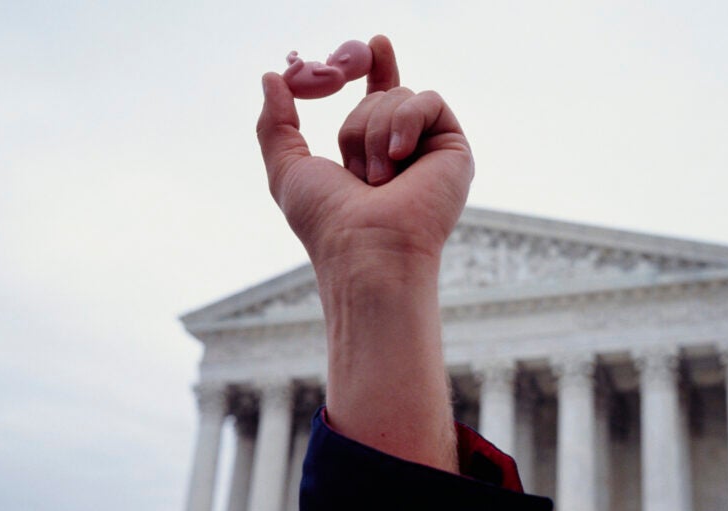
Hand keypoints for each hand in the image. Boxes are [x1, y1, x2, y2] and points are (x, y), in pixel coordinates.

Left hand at [257, 35, 473, 275]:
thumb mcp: (287, 168)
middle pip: (379, 95)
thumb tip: (273, 76)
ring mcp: (431, 151)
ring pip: (400, 96)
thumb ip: (275, 123)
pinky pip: (428, 101)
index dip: (377, 70)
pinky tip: (400, 158)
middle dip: (357, 126)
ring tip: (380, 180)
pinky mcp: (454, 149)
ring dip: (375, 133)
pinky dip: (406, 122)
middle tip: (359, 175)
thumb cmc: (327, 221)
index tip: (375, 44)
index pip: (378, 100)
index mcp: (372, 155)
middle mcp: (406, 151)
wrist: (366, 250)